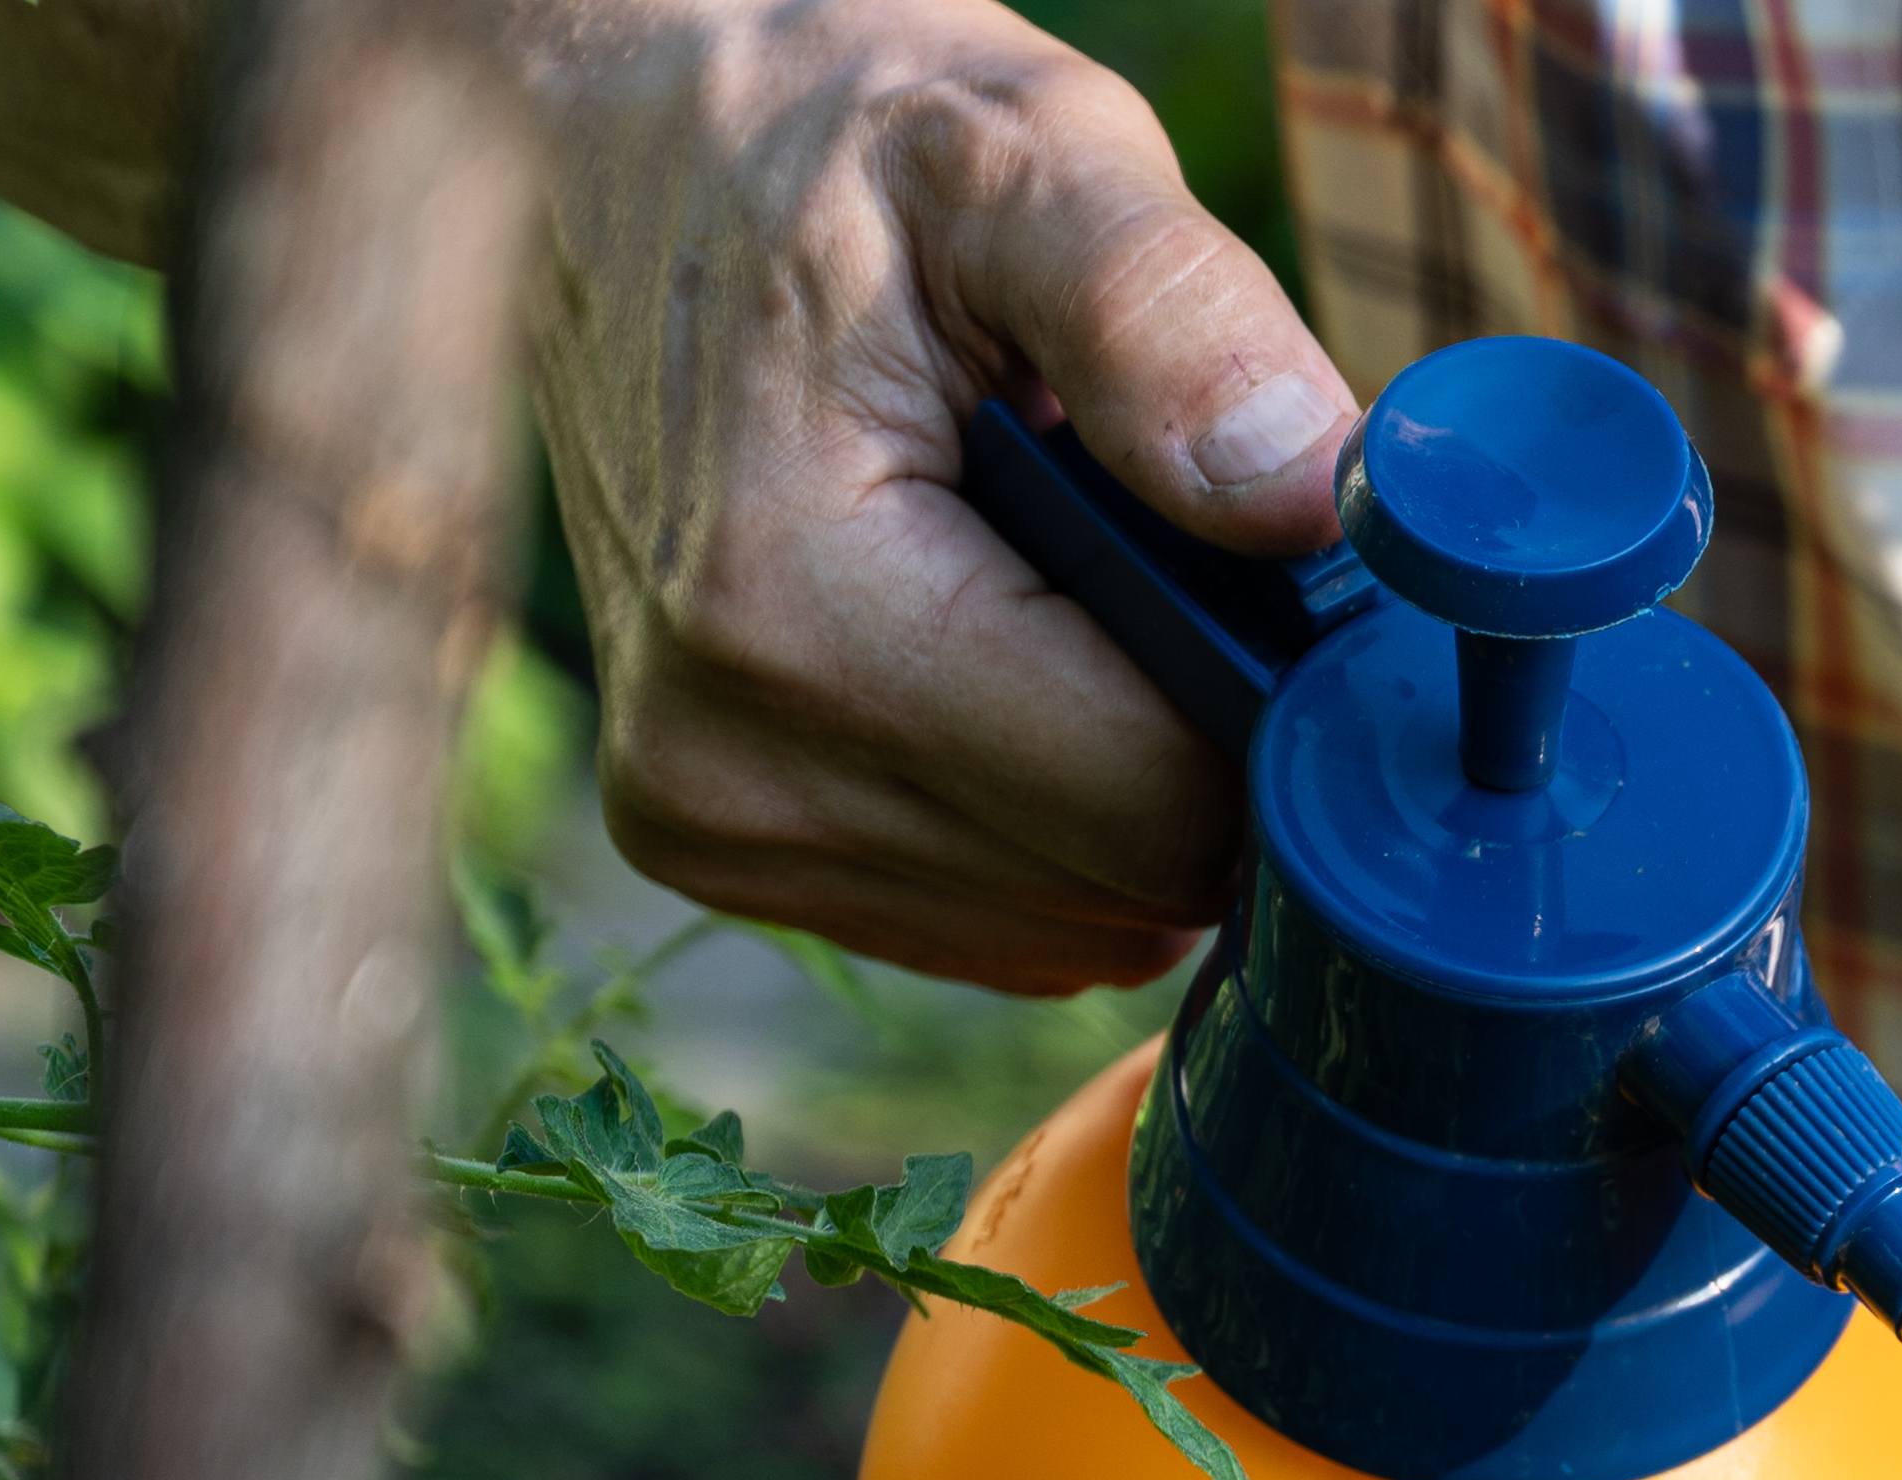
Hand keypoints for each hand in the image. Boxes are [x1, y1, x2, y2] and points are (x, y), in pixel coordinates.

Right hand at [515, 0, 1356, 986]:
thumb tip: (1306, 494)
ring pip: (1080, 918)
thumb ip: (1170, 314)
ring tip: (1065, 577)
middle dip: (1203, 730)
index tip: (1289, 578)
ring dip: (1129, 771)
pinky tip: (1006, 645)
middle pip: (1129, 876)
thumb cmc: (818, 140)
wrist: (595, 153)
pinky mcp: (723, 848)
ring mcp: (712, 824)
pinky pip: (1002, 913)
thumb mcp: (1015, 152)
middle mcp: (725, 761)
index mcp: (788, 606)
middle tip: (1173, 551)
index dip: (1278, 702)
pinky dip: (1053, 809)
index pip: (1158, 799)